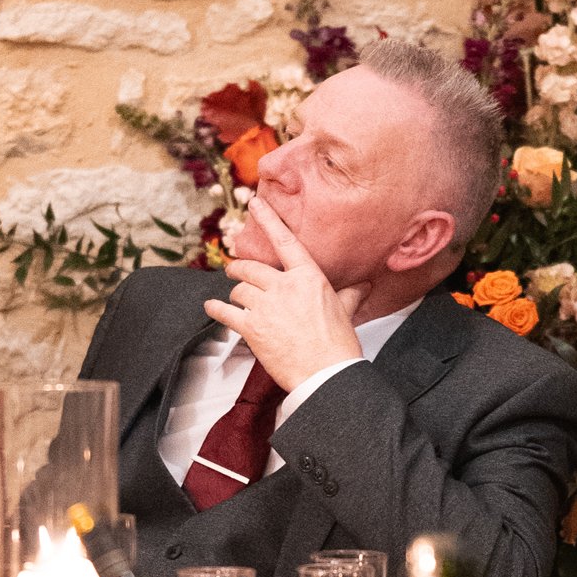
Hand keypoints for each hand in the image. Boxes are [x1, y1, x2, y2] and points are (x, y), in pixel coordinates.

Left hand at [203, 196, 364, 392]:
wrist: (327, 373)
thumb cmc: (338, 344)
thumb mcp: (346, 311)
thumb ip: (351, 293)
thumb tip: (365, 284)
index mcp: (308, 277)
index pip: (285, 241)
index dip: (268, 219)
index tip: (255, 203)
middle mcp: (284, 286)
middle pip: (251, 268)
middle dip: (239, 269)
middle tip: (234, 270)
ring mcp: (266, 306)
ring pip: (239, 291)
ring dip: (234, 295)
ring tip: (233, 299)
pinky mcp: (252, 328)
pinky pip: (225, 313)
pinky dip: (216, 310)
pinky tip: (211, 308)